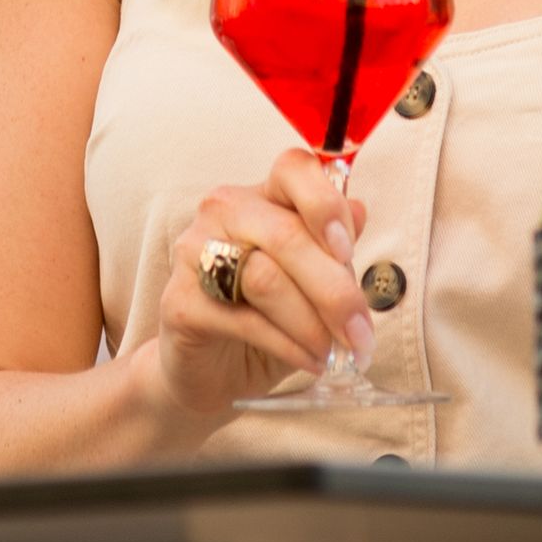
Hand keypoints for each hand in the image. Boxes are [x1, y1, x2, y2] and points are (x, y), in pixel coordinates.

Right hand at [146, 148, 371, 419]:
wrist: (211, 372)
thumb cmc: (267, 319)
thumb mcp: (309, 284)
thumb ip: (331, 249)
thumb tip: (359, 211)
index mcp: (261, 195)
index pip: (293, 169)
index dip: (326, 204)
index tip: (349, 250)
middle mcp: (223, 211)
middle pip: (287, 235)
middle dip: (335, 291)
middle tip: (361, 333)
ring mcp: (194, 252)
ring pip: (266, 278)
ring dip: (312, 323)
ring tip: (335, 352)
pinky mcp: (180, 301)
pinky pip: (245, 320)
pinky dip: (288, 345)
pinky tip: (310, 362)